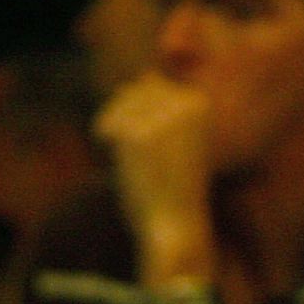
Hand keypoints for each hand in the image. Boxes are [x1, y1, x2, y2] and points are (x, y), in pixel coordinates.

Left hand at [94, 72, 215, 273]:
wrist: (174, 226)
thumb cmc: (173, 193)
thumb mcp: (175, 144)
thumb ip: (161, 111)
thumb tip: (141, 77)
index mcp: (201, 104)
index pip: (157, 84)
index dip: (138, 110)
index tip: (138, 140)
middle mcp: (186, 104)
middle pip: (137, 88)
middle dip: (122, 113)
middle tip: (123, 146)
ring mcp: (162, 117)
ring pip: (121, 101)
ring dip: (112, 123)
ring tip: (116, 148)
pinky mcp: (138, 134)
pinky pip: (108, 122)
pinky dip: (102, 134)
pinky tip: (108, 150)